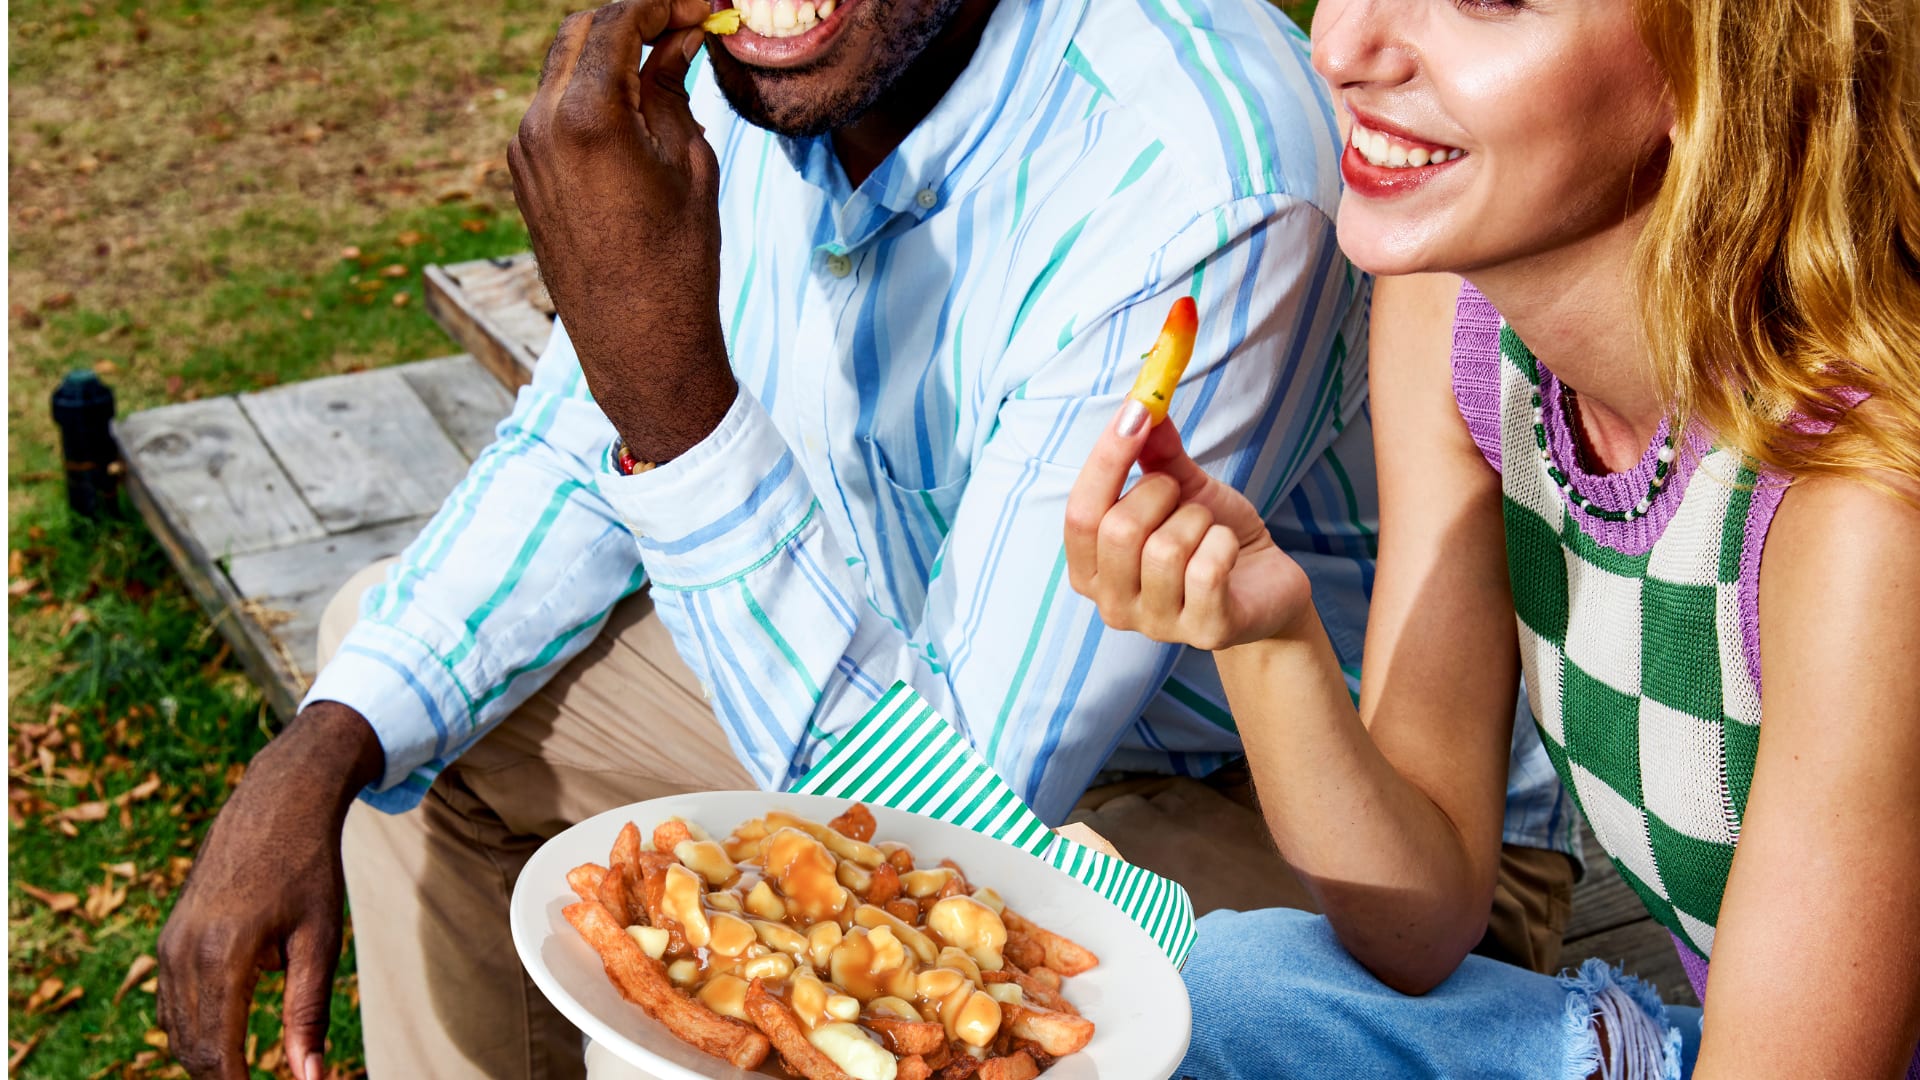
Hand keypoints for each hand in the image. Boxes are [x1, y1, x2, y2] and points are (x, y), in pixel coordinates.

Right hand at [157, 703, 383, 1079]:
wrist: (277, 804)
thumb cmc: (308, 869)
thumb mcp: (319, 940)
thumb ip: (308, 1014)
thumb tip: (309, 1076)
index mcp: (225, 955)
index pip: (218, 1050)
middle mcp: (185, 952)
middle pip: (190, 1046)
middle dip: (219, 1075)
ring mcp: (171, 943)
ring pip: (175, 1027)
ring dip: (205, 1055)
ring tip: (243, 1068)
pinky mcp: (170, 936)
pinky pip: (171, 1000)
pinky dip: (194, 1026)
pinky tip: (224, 1036)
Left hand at [508, 0, 734, 462]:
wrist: (637, 342)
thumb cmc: (678, 261)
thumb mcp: (691, 162)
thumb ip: (673, 89)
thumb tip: (678, 40)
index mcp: (587, 116)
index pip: (616, 20)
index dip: (663, 3)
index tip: (704, 7)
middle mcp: (540, 124)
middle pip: (579, 31)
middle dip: (633, 19)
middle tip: (685, 24)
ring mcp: (524, 150)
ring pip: (563, 67)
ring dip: (610, 54)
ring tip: (667, 63)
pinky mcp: (525, 175)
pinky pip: (554, 108)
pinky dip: (592, 91)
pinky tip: (636, 107)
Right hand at [1064, 405, 1313, 649]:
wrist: (1265, 581)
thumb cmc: (1209, 536)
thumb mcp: (1179, 488)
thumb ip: (1154, 454)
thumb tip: (1140, 405)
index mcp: (1091, 569)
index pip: (1079, 514)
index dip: (1106, 460)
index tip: (1136, 410)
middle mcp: (1112, 604)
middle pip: (1117, 532)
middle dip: (1160, 495)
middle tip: (1182, 497)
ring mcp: (1156, 625)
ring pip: (1164, 550)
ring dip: (1197, 521)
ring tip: (1208, 528)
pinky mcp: (1205, 632)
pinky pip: (1206, 570)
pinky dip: (1224, 543)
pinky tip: (1228, 550)